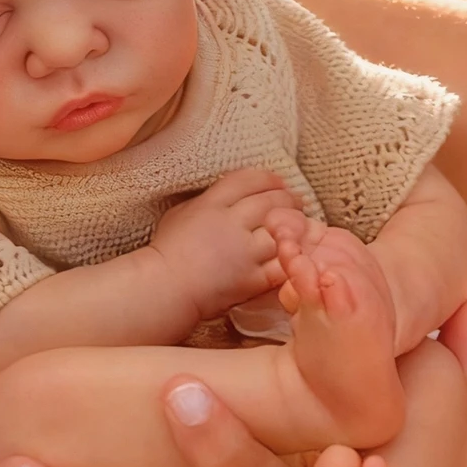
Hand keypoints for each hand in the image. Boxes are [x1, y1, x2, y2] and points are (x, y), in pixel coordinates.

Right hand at [148, 169, 295, 321]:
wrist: (165, 289)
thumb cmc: (167, 251)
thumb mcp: (180, 213)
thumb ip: (205, 201)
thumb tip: (227, 194)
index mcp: (211, 204)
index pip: (248, 180)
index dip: (269, 178)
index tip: (278, 182)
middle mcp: (231, 223)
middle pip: (271, 202)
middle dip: (288, 199)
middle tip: (296, 202)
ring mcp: (244, 252)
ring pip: (282, 231)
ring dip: (296, 226)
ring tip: (301, 226)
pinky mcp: (252, 279)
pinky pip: (281, 264)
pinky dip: (292, 256)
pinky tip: (295, 252)